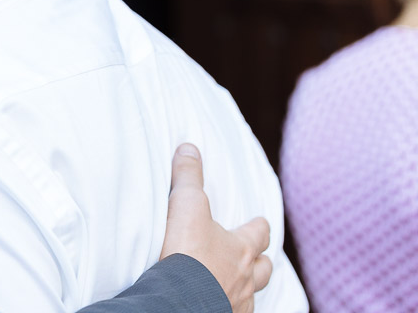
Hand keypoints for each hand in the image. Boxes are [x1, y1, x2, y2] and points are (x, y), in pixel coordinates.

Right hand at [160, 143, 271, 312]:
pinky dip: (229, 306)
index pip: (258, 234)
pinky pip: (234, 312)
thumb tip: (189, 148)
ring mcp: (237, 303)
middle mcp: (245, 278)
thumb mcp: (186, 205)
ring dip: (246, 286)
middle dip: (261, 261)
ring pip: (251, 294)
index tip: (260, 222)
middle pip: (263, 269)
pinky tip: (219, 304)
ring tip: (237, 284)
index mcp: (240, 249)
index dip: (259, 227)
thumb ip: (188, 176)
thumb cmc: (188, 253)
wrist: (179, 301)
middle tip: (255, 257)